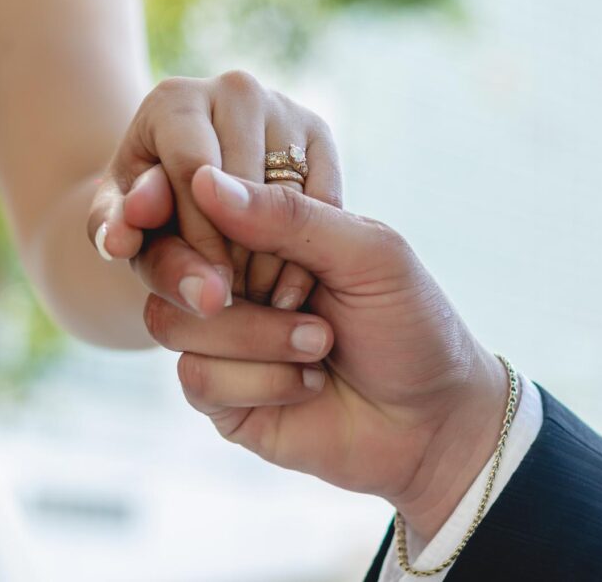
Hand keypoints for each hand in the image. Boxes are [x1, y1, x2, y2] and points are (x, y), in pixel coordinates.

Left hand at [86, 72, 340, 315]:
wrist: (189, 195)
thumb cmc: (147, 215)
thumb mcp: (125, 230)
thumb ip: (118, 238)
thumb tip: (120, 246)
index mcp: (175, 100)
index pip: (195, 172)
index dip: (204, 240)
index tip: (210, 292)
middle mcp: (235, 89)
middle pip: (248, 182)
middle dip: (241, 252)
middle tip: (236, 304)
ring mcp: (284, 106)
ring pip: (293, 192)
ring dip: (279, 258)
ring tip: (257, 303)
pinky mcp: (320, 133)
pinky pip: (328, 201)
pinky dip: (313, 249)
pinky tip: (287, 290)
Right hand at [143, 166, 511, 542]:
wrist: (434, 420)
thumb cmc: (409, 324)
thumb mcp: (367, 254)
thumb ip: (290, 215)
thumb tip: (205, 181)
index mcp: (263, 231)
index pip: (193, 203)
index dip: (200, 215)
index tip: (241, 235)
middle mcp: (231, 280)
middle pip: (167, 262)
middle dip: (228, 280)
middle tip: (297, 296)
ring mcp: (219, 339)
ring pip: (173, 322)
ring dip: (256, 335)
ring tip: (320, 342)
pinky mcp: (219, 397)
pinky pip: (198, 379)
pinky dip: (263, 381)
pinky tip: (308, 384)